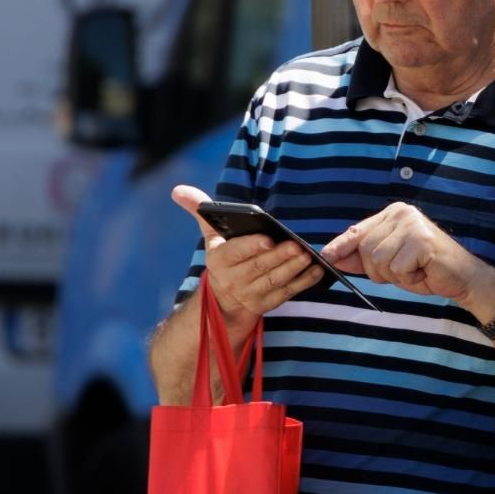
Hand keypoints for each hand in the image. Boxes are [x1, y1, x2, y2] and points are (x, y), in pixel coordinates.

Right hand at [171, 185, 323, 327]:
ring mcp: (250, 295)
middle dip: (280, 256)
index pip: (235, 253)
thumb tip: (178, 190)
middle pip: (259, 268)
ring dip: (293, 269)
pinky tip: (316, 271)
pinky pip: (286, 293)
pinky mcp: (266, 304)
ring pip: (274, 281)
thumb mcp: (210, 237)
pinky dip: (302, 283)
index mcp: (219, 261)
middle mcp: (233, 280)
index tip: (269, 238)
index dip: (252, 246)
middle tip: (298, 246)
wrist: (222, 301)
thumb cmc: (223, 259)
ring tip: (309, 256)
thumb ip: (199, 211)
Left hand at [321, 202, 494, 314]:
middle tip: (405, 271)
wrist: (463, 278)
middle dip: (379, 270)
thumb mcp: (390, 264)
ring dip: (395, 276)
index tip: (326, 256)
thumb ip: (364, 258)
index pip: (359, 230)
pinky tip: (423, 272)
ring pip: (378, 260)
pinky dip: (408, 279)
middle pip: (366, 249)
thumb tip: (334, 257)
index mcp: (393, 214)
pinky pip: (397, 268)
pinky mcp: (421, 240)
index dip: (342, 245)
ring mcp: (412, 224)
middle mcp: (402, 213)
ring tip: (415, 271)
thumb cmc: (427, 270)